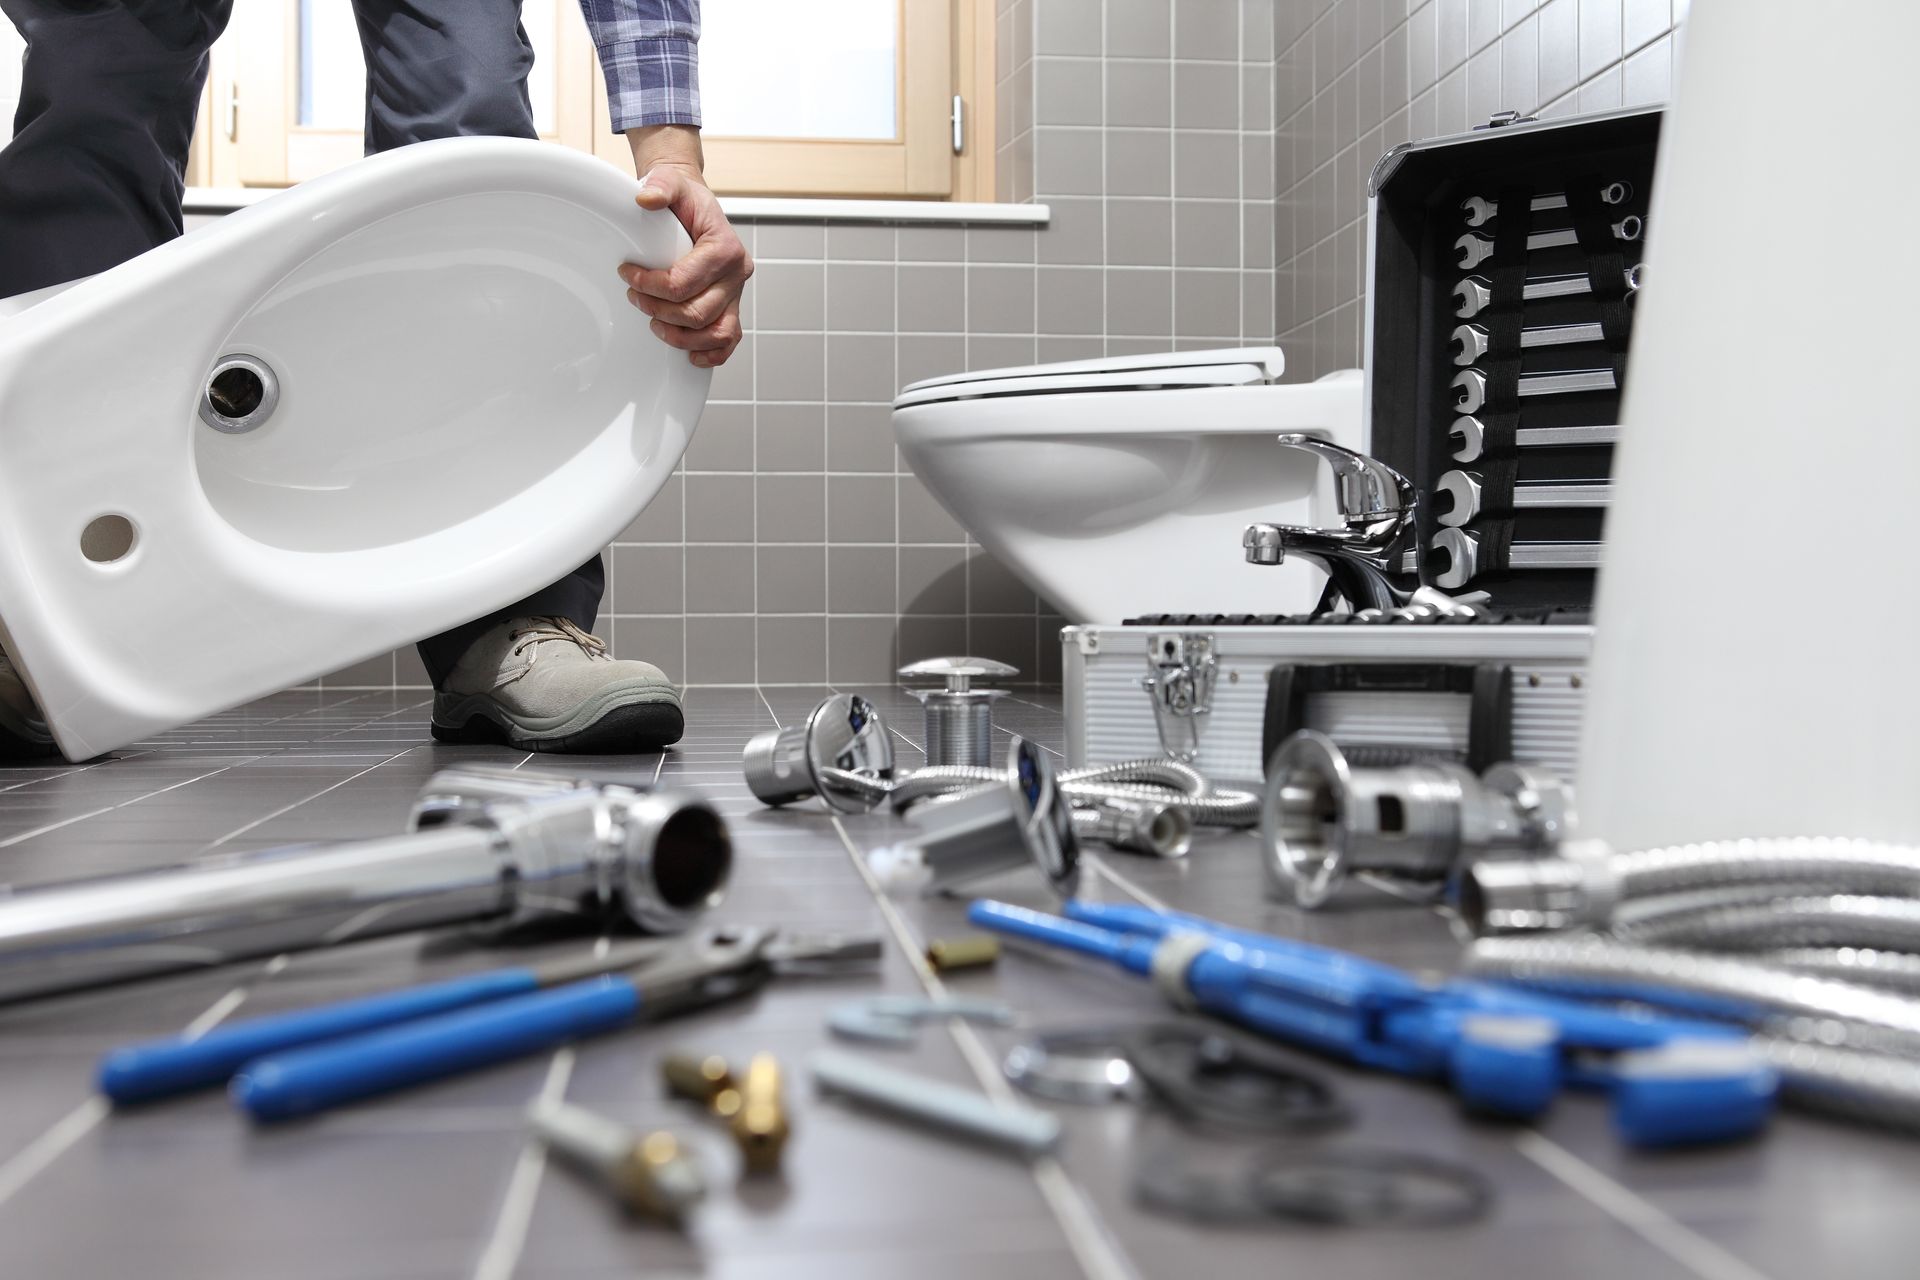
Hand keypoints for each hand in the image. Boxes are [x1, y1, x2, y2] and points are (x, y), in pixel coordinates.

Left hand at [619, 136, 751, 369]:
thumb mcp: (671, 182)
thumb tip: (645, 199)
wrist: (694, 207)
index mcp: (725, 248)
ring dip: (680, 337)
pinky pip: (729, 340)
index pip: (683, 282)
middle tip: (635, 297)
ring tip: (655, 323)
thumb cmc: (684, 200)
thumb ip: (660, 185)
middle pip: (697, 312)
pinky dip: (711, 353)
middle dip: (659, 310)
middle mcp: (737, 274)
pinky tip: (689, 354)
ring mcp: (736, 294)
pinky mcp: (731, 308)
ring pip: (715, 333)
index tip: (627, 275)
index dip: (650, 285)